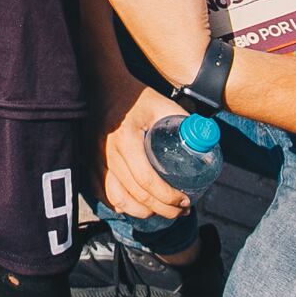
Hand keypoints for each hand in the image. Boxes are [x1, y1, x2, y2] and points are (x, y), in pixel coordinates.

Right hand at [91, 81, 193, 220]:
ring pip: (117, 199)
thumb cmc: (136, 95)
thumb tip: (207, 142)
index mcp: (126, 139)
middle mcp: (107, 152)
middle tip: (180, 211)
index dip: (168, 197)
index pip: (147, 180)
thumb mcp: (163, 104)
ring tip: (159, 211)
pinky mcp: (88, 160)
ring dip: (140, 212)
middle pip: (135, 194)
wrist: (103, 84)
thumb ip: (184, 122)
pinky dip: (119, 204)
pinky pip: (101, 192)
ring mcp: (94, 158)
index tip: (185, 202)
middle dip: (162, 209)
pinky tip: (134, 205)